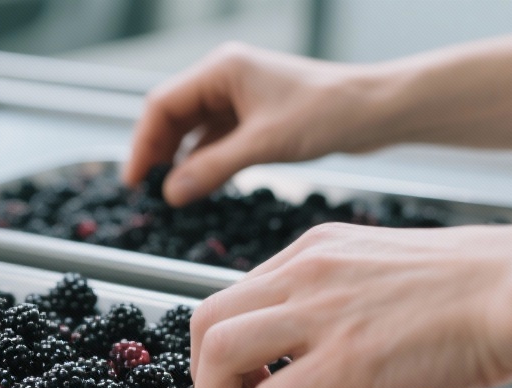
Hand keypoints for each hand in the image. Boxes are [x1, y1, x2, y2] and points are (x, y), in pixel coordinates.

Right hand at [122, 43, 391, 205]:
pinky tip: (201, 182)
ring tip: (173, 191)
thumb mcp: (263, 144)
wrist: (376, 111)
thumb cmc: (329, 113)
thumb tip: (171, 193)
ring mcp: (239, 95)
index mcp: (222, 70)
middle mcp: (225, 77)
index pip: (162, 104)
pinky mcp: (253, 114)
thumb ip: (212, 169)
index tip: (135, 179)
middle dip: (158, 151)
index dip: (142, 143)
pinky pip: (215, 137)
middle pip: (172, 115)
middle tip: (148, 189)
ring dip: (181, 158)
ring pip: (192, 128)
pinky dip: (204, 160)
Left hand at [187, 222, 511, 387]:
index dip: (222, 344)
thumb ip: (339, 305)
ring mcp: (320, 315)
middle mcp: (305, 275)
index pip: (235, 295)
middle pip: (206, 319)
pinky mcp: (344, 359)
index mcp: (314, 251)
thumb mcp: (384, 270)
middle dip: (201, 373)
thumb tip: (320, 366)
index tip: (236, 377)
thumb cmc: (475, 286)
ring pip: (219, 352)